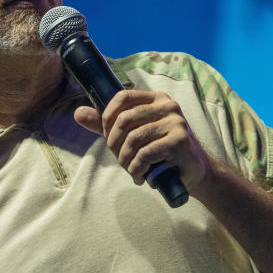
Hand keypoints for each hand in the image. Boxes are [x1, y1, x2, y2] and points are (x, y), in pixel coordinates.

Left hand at [73, 89, 209, 191]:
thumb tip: (77, 114)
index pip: (122, 97)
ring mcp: (175, 122)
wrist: (195, 172)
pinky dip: (137, 168)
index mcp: (156, 99)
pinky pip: (146, 153)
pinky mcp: (179, 141)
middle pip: (125, 119)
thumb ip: (107, 124)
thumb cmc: (161, 152)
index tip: (107, 136)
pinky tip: (140, 176)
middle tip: (119, 159)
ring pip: (134, 138)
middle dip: (114, 144)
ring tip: (130, 170)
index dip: (107, 116)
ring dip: (125, 160)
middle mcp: (168, 105)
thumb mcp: (134, 135)